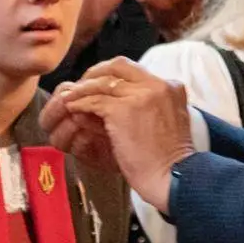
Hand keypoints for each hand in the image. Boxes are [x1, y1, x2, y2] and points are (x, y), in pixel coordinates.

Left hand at [54, 57, 193, 210]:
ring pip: (103, 82)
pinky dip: (80, 103)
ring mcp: (141, 95)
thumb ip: (150, 105)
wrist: (173, 177)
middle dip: (96, 73)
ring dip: (83, 89)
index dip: (114, 75)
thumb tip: (119, 101)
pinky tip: (72, 108)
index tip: (100, 84)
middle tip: (81, 85)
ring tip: (70, 97)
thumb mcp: (168, 121)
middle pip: (119, 66)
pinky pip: (94, 101)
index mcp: (171, 87)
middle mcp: (158, 85)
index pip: (136, 70)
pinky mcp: (123, 110)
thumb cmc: (168, 159)